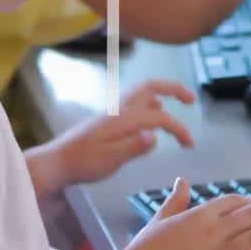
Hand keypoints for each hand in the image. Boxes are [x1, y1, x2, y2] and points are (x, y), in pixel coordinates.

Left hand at [57, 80, 195, 185]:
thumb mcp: (110, 159)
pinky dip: (149, 104)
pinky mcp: (108, 118)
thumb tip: (156, 136)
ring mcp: (113, 111)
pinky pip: (134, 102)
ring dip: (162, 94)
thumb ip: (134, 147)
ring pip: (142, 93)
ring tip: (177, 105)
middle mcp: (119, 109)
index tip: (190, 145)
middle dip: (174, 89)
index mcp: (123, 118)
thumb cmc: (84, 162)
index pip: (160, 117)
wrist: (58, 160)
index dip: (179, 128)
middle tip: (191, 99)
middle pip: (151, 87)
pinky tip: (150, 120)